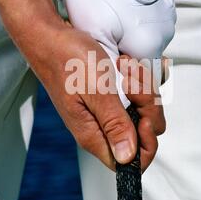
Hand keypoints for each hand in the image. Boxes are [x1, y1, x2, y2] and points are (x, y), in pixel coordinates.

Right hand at [31, 24, 165, 170]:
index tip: (144, 116)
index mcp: (95, 135)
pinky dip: (136, 77)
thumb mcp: (96, 91)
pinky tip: (123, 64)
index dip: (146, 144)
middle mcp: (103, 127)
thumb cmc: (68, 60)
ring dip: (141, 85)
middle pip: (144, 132)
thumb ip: (114, 124)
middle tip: (129, 82)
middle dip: (147, 104)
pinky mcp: (112, 98)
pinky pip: (138, 94)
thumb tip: (127, 159)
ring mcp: (108, 112)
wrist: (53, 37)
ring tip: (123, 67)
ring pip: (144, 110)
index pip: (131, 162)